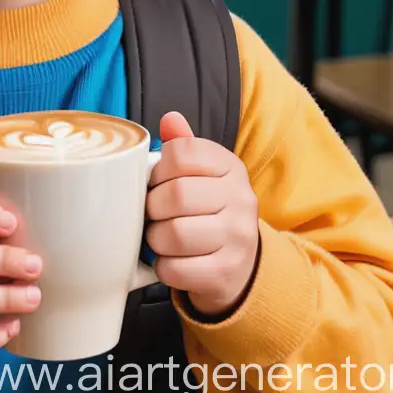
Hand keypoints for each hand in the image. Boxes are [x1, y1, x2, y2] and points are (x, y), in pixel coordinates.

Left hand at [146, 111, 259, 317]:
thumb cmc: (208, 209)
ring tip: (158, 237)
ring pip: (175, 234)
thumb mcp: (201, 173)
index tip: (154, 181)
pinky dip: (163, 266)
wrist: (240, 262)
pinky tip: (169, 260)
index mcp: (231, 167)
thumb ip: (184, 146)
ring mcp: (238, 239)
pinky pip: (177, 269)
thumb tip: (170, 119)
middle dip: (151, 206)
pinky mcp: (227, 273)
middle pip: (176, 195)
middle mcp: (242, 199)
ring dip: (155, 238)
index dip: (157, 168)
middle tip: (151, 213)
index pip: (182, 152)